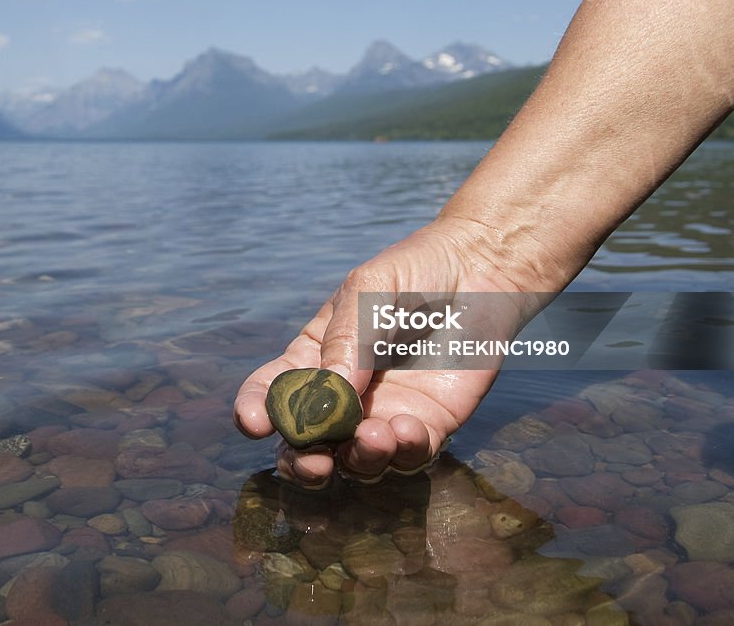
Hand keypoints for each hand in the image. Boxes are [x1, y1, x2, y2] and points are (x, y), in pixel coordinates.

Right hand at [233, 218, 535, 486]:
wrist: (479, 270)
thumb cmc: (414, 271)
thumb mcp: (368, 290)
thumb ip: (347, 339)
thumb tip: (329, 393)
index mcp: (313, 358)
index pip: (271, 391)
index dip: (256, 410)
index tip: (254, 422)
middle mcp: (343, 396)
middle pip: (306, 446)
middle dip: (302, 462)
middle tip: (313, 461)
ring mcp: (384, 414)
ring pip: (357, 462)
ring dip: (358, 460)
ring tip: (373, 436)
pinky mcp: (430, 424)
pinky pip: (410, 456)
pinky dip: (403, 453)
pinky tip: (406, 429)